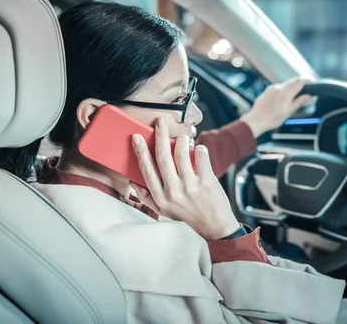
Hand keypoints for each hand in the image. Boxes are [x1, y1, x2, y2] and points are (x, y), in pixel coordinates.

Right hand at [130, 117, 239, 240]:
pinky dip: (199, 148)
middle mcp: (174, 191)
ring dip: (181, 140)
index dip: (140, 152)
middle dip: (160, 135)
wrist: (214, 225)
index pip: (146, 170)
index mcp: (161, 197)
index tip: (136, 137)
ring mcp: (191, 186)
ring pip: (181, 153)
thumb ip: (147, 197)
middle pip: (162, 157)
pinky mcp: (206, 181)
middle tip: (160, 122)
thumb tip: (132, 181)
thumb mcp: (163, 210)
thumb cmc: (187, 214)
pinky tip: (198, 149)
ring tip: (182, 137)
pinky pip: (200, 156)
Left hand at [240, 78, 312, 136]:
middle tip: (304, 86)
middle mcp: (278, 88)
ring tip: (294, 94)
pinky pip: (277, 87)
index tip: (310, 81)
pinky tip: (283, 97)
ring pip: (284, 84)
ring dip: (290, 86)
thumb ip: (299, 102)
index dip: (306, 80)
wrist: (256, 120)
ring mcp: (271, 88)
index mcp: (286, 93)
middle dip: (299, 82)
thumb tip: (308, 96)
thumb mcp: (288, 112)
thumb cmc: (272, 119)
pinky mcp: (267, 91)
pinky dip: (283, 89)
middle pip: (292, 81)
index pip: (298, 82)